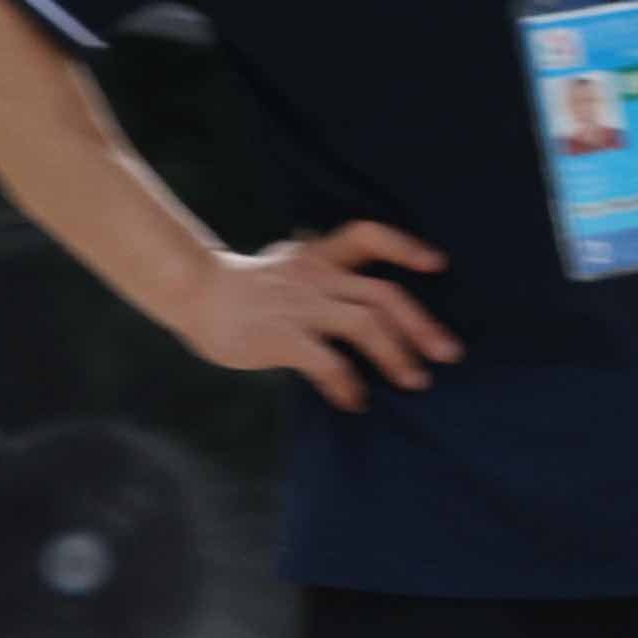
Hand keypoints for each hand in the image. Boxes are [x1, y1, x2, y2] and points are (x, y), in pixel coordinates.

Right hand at [172, 219, 458, 409]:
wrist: (189, 291)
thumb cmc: (243, 287)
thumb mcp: (288, 265)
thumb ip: (323, 273)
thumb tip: (362, 300)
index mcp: (319, 256)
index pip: (367, 236)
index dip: (405, 246)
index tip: (437, 263)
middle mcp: (316, 277)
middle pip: (384, 294)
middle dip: (422, 325)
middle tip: (449, 354)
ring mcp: (300, 306)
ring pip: (365, 325)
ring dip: (397, 356)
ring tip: (416, 382)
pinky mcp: (281, 336)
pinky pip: (328, 362)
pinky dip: (348, 383)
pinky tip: (354, 401)